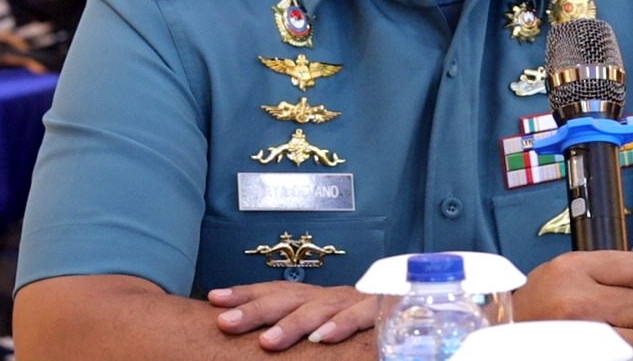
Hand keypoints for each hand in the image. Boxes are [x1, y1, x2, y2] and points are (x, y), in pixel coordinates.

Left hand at [208, 281, 377, 350]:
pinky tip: (323, 338)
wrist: (417, 297)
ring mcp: (353, 300)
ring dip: (293, 324)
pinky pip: (360, 317)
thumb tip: (262, 339)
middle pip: (287, 298)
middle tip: (224, 322)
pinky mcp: (380, 310)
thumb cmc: (363, 317)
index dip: (245, 293)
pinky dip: (342, 326)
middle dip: (255, 309)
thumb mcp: (327, 320)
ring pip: (319, 309)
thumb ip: (301, 325)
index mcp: (313, 297)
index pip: (275, 291)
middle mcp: (329, 295)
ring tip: (268, 341)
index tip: (214, 299)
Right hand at [512, 229, 632, 353]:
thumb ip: (610, 262)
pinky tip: (610, 347)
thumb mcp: (565, 272)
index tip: (625, 289)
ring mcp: (585, 335)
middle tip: (617, 315)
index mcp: (570, 269)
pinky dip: (631, 353)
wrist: (505, 341)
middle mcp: (577, 300)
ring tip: (612, 333)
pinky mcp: (594, 356)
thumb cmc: (537, 307)